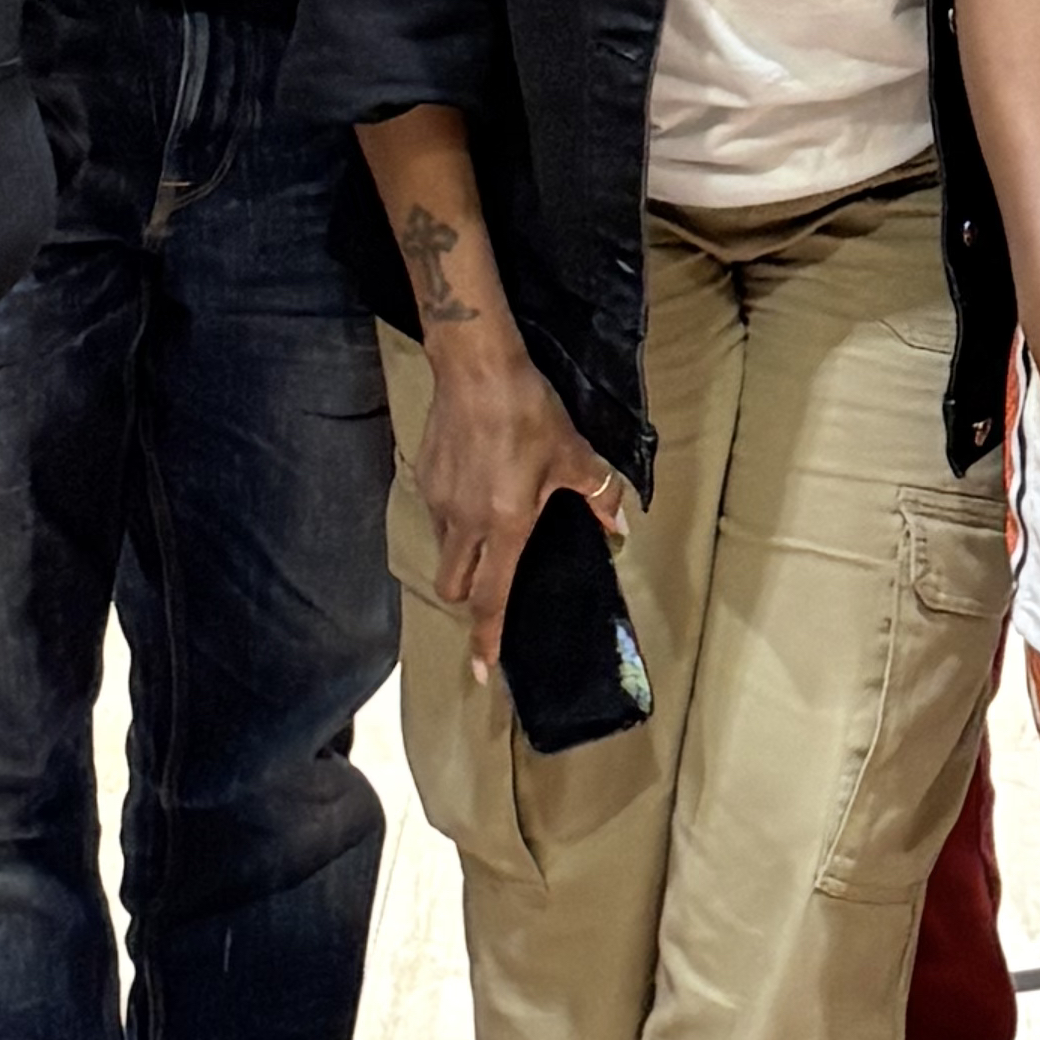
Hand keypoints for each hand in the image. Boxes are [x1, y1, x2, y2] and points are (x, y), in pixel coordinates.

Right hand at [413, 344, 626, 671]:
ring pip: (443, 550)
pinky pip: (436, 515)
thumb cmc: (529, 412)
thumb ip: (597, 496)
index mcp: (505, 527)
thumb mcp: (574, 454)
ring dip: (463, 555)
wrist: (476, 366)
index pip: (491, 599)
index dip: (487, 639)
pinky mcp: (424, 477)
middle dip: (469, 601)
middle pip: (455, 587)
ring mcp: (438, 501)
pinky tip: (476, 488)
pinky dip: (454, 518)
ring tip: (491, 525)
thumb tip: (615, 527)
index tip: (483, 672)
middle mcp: (465, 523)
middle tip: (491, 587)